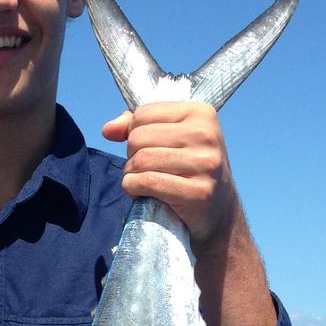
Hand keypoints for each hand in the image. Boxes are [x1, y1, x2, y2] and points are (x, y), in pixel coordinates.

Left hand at [102, 101, 240, 258]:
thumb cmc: (187, 171)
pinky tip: (142, 194)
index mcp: (201, 113)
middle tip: (145, 170)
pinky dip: (133, 189)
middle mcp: (206, 135)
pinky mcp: (198, 192)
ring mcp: (205, 164)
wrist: (218, 212)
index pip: (143, 114)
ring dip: (131, 175)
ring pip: (140, 160)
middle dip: (132, 156)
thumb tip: (108, 130)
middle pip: (138, 137)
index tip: (150, 149)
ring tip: (143, 183)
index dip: (135, 134)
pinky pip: (147, 182)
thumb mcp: (170, 140)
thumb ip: (136, 127)